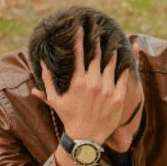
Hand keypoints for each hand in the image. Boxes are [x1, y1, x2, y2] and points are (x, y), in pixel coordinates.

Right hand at [32, 28, 127, 144]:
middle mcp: (93, 82)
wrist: (85, 138)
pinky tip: (125, 60)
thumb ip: (46, 80)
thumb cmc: (68, 117)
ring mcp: (107, 90)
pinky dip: (124, 68)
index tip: (81, 28)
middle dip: (98, 41)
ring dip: (113, 52)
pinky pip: (123, 78)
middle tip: (100, 30)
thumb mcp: (54, 99)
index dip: (80, 39)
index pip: (78, 54)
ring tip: (114, 42)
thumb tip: (40, 63)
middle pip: (97, 55)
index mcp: (77, 81)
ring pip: (112, 64)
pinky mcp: (118, 98)